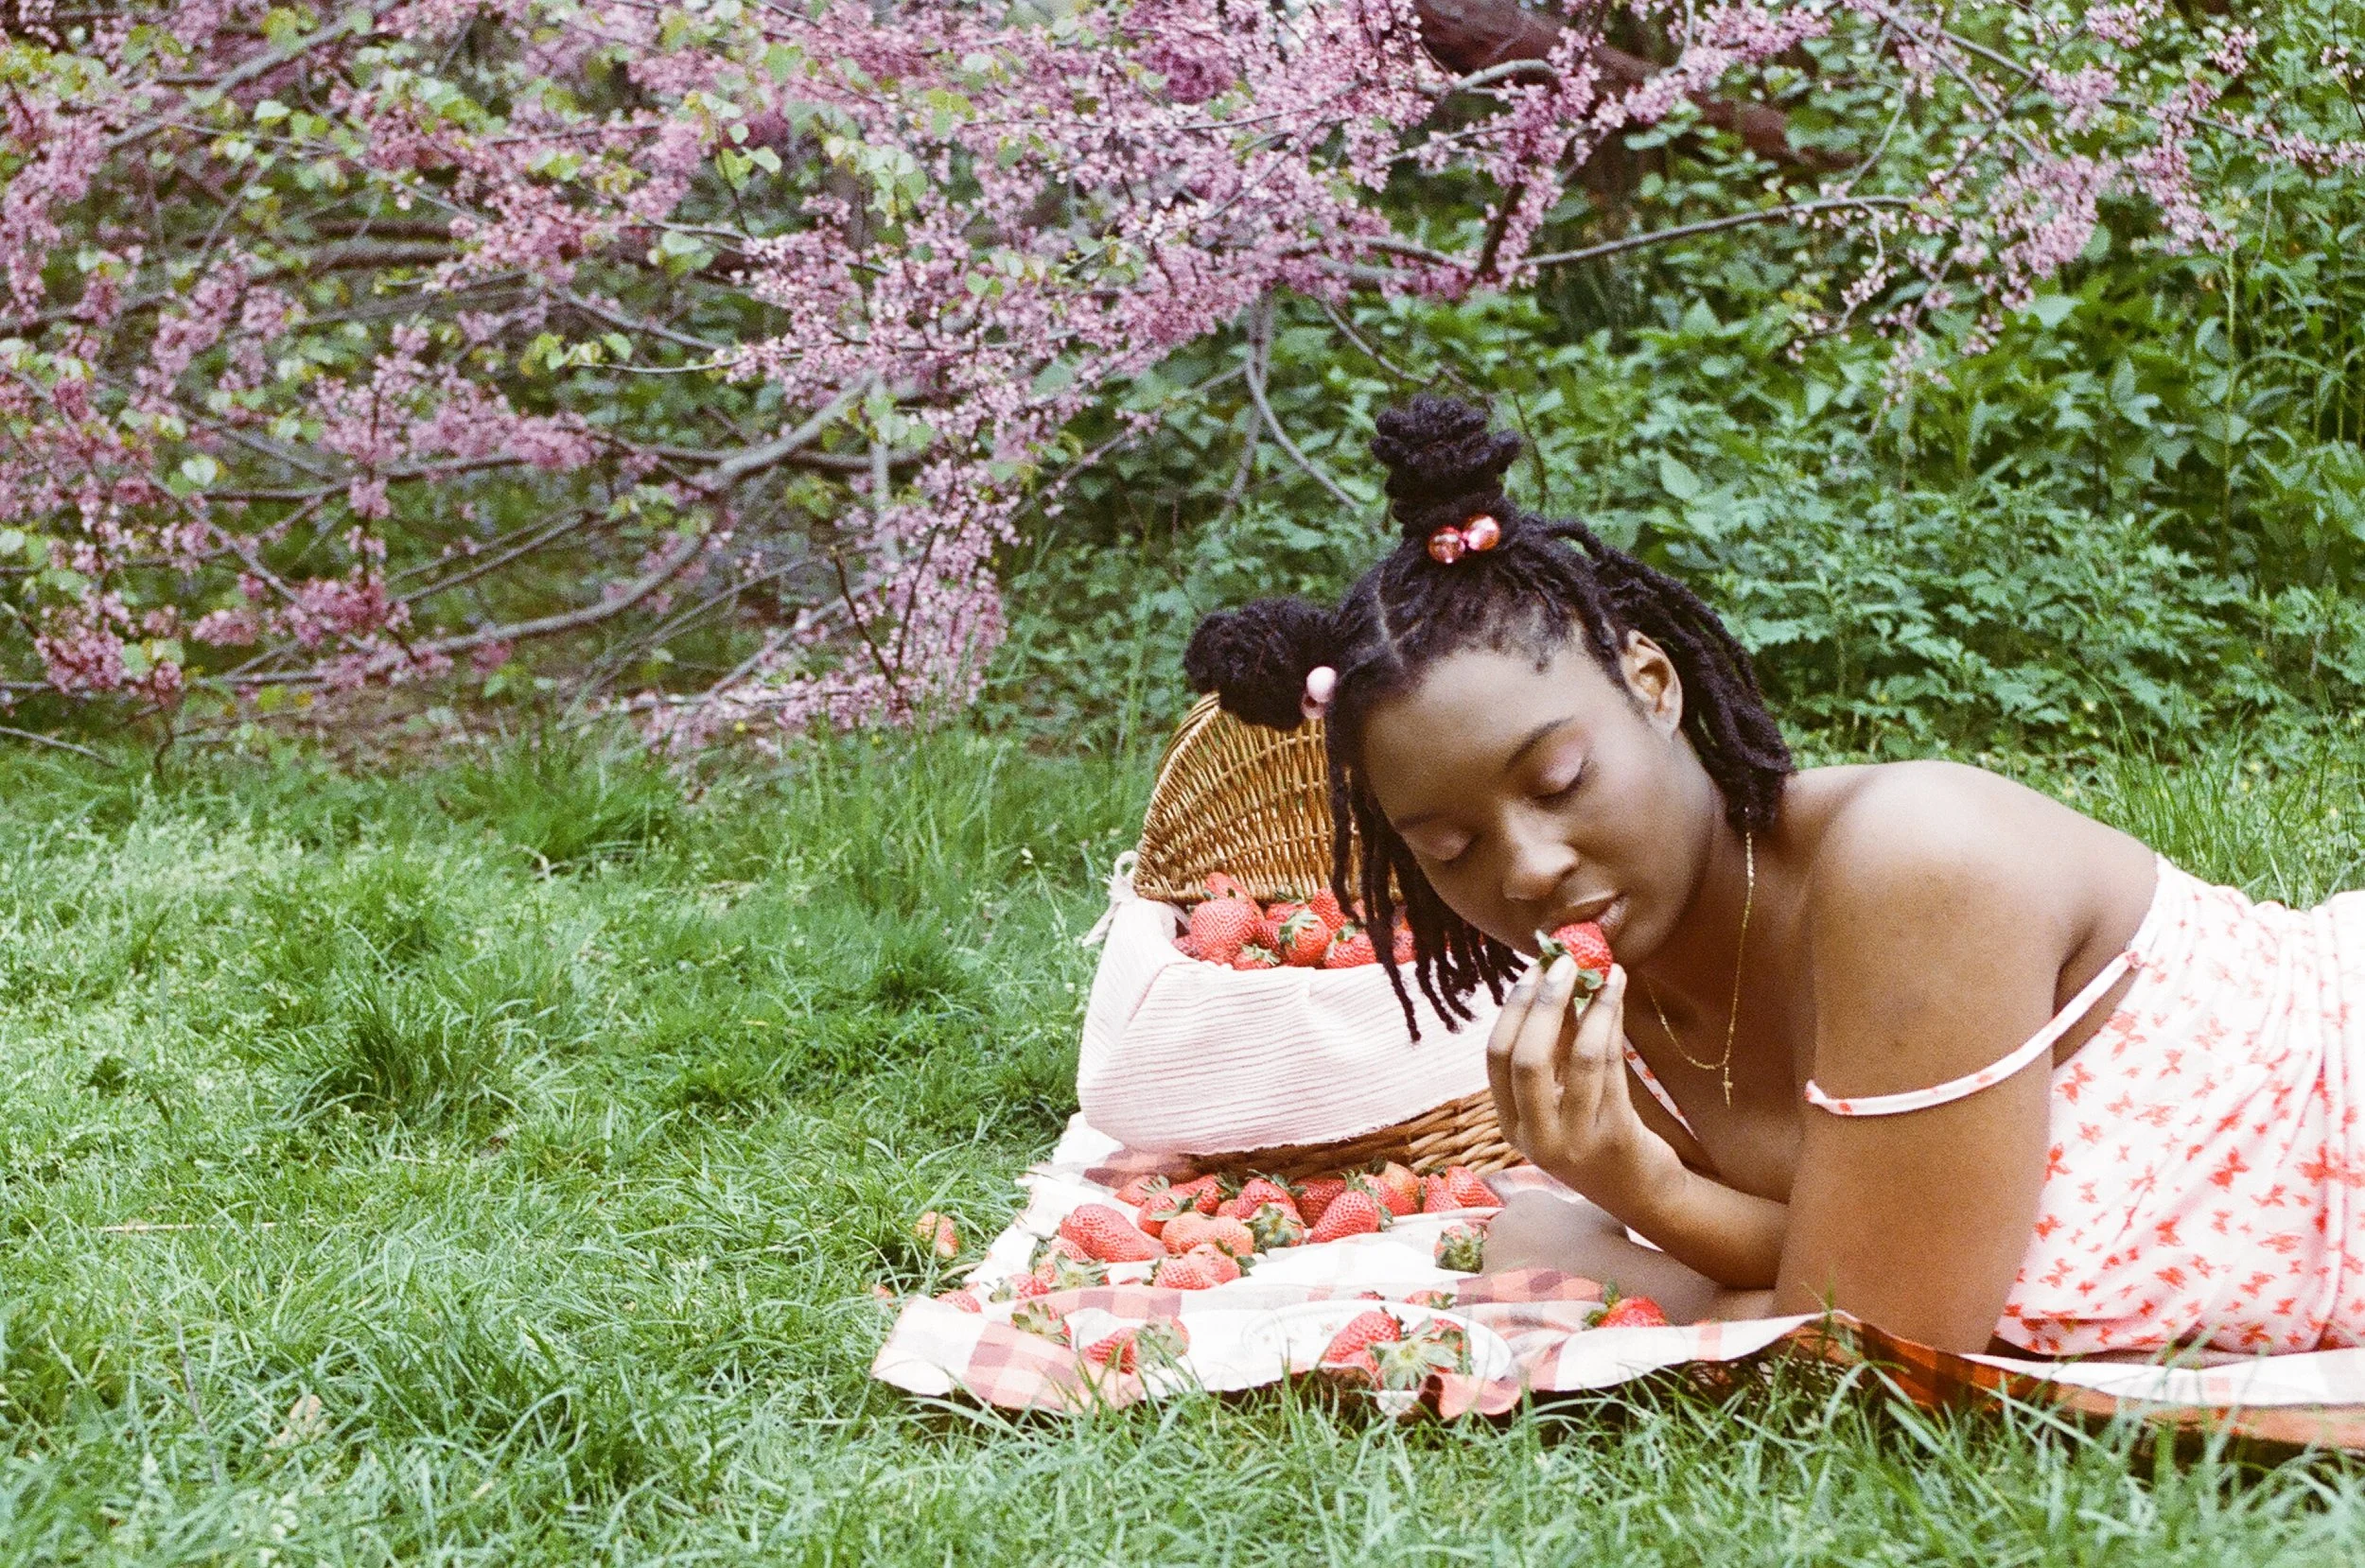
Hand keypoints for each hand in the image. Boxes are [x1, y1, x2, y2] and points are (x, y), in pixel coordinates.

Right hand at [1485, 958, 1676, 1207]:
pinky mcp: (1615, 1137)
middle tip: (1564, 963)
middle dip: (1544, 1003)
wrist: (1645, 1196)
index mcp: (1513, 1126)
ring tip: (1606, 971)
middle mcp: (1536, 1138)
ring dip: (1591, 1006)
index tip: (1532, 971)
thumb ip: (1553, 1055)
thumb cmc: (1599, 1138)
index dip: (1512, 1009)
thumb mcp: (1563, 1102)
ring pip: (1576, 1059)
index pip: (1496, 1059)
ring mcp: (1575, 1142)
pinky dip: (1612, 1025)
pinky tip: (1619, 998)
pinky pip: (1610, 1070)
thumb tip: (1555, 984)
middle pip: (1527, 1058)